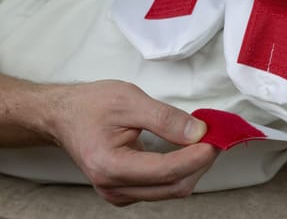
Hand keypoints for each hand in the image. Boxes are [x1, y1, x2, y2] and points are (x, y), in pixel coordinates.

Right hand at [48, 80, 217, 205]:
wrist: (64, 116)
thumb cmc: (90, 106)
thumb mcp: (129, 100)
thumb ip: (165, 118)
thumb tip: (198, 132)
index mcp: (110, 166)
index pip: (167, 170)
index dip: (197, 155)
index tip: (216, 138)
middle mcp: (114, 188)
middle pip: (174, 186)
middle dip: (201, 162)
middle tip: (217, 136)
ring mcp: (120, 193)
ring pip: (172, 189)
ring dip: (194, 167)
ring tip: (206, 141)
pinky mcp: (127, 190)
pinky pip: (163, 187)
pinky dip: (181, 170)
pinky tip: (188, 151)